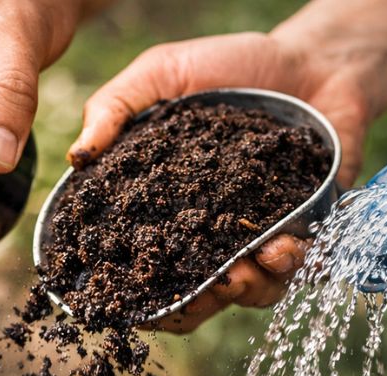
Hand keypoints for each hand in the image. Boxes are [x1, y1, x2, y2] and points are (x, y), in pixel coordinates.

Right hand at [69, 31, 372, 333]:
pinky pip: (297, 270)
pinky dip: (289, 268)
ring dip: (247, 291)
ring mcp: (256, 239)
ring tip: (248, 268)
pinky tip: (283, 246)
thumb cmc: (230, 66)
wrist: (311, 58)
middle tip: (202, 289)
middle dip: (197, 306)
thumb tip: (76, 157)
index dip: (134, 295)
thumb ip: (114, 106)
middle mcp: (207, 234)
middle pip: (195, 299)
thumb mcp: (162, 73)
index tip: (132, 302)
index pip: (140, 269)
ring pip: (248, 293)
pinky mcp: (304, 233)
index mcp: (163, 210)